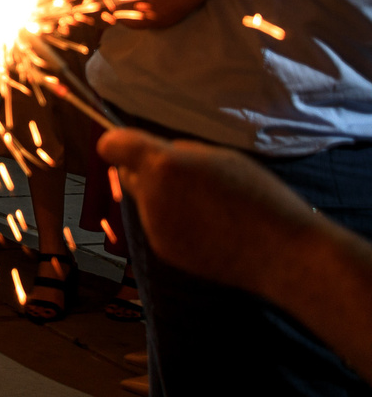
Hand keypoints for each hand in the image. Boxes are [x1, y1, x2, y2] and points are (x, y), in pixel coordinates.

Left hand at [99, 128, 321, 300]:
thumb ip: (180, 152)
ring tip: (207, 206)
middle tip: (187, 177)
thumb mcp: (220, 158)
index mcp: (164, 166)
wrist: (282, 253)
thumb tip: (157, 152)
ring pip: (145, 201)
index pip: (113, 146)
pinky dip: (174, 222)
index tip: (132, 146)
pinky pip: (158, 225)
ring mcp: (154, 226)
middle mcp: (151, 195)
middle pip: (128, 174)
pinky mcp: (162, 249)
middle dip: (147, 171)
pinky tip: (208, 228)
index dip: (120, 144)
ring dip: (163, 198)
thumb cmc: (260, 197)